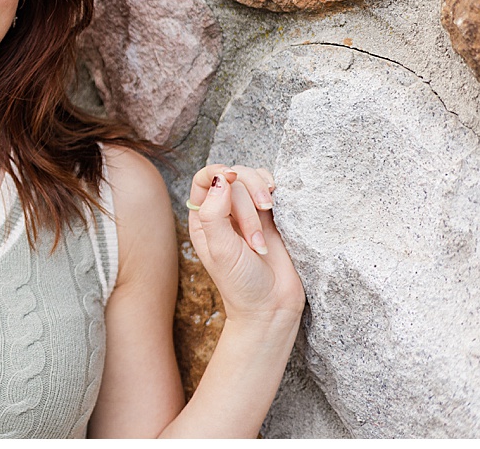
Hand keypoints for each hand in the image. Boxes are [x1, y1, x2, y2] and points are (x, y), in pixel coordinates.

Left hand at [186, 164, 304, 326]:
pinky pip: (270, 187)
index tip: (232, 178)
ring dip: (262, 198)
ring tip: (265, 236)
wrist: (272, 306)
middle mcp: (223, 212)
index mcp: (203, 219)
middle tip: (255, 240)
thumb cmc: (241, 283)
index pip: (204, 179)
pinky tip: (276, 206)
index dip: (217, 172)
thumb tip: (221, 179)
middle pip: (233, 179)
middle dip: (247, 205)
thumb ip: (214, 214)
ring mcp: (248, 211)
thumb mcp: (221, 250)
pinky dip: (274, 191)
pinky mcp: (271, 215)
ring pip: (252, 179)